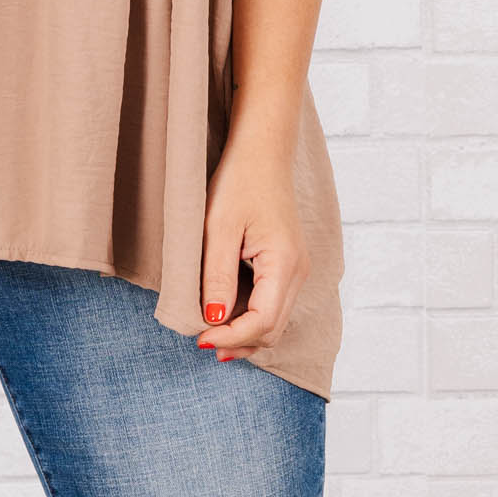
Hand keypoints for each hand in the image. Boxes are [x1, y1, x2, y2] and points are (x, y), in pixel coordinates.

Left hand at [197, 128, 307, 363]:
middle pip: (273, 329)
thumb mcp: (218, 228)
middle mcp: (298, 271)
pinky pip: (274, 304)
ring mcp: (297, 269)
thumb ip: (218, 276)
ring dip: (246, 334)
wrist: (262, 153)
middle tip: (202, 343)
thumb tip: (214, 319)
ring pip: (276, 321)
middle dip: (239, 342)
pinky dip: (252, 318)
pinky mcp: (289, 265)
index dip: (231, 336)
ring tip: (212, 336)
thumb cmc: (239, 182)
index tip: (199, 339)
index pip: (262, 321)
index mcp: (284, 263)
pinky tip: (227, 316)